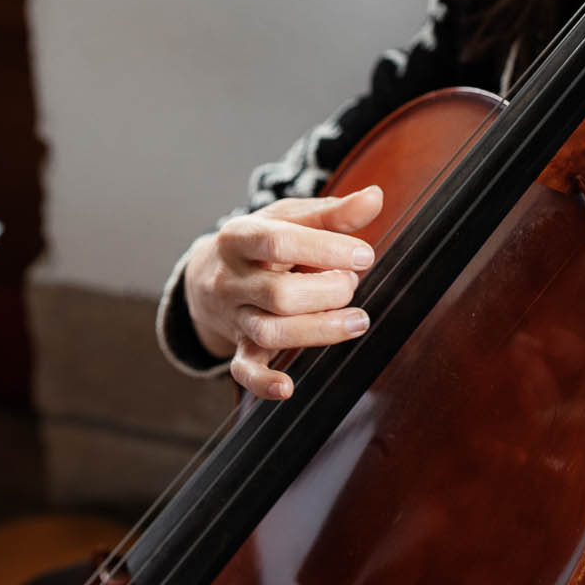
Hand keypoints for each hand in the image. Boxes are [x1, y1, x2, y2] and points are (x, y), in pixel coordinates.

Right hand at [183, 186, 380, 400]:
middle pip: (278, 294)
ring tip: (357, 320)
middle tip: (351, 283)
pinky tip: (287, 387)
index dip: (324, 250)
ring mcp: (233, 314)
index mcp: (240, 237)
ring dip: (320, 330)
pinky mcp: (239, 345)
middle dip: (327, 292)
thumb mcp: (288, 219)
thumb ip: (332, 213)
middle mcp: (231, 278)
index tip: (363, 255)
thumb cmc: (261, 243)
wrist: (210, 274)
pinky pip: (244, 369)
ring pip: (269, 331)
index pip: (278, 243)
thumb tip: (374, 197)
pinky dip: (263, 383)